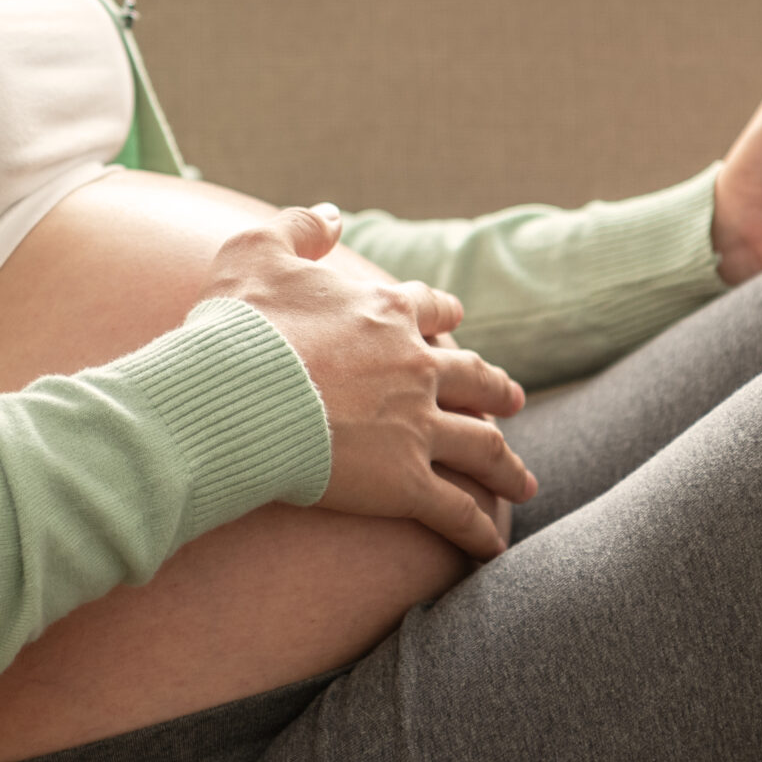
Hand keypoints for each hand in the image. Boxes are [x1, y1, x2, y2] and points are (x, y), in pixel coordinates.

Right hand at [209, 206, 536, 557]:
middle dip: (496, 390)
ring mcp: (417, 427)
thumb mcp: (257, 251)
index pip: (431, 309)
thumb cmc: (241, 324)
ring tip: (523, 482)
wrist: (238, 392)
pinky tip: (493, 548)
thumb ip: (299, 227)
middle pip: (473, 378)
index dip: (444, 315)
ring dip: (506, 464)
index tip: (454, 321)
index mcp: (387, 312)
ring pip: (480, 446)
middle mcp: (416, 367)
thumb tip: (332, 214)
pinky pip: (456, 510)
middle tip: (514, 400)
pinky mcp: (405, 482)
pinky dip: (479, 530)